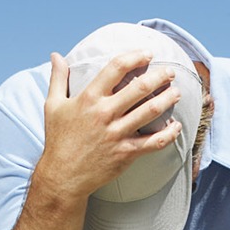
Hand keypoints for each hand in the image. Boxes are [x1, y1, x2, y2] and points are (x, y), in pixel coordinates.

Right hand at [37, 50, 185, 202]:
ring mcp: (117, 133)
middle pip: (140, 88)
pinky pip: (154, 142)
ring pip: (150, 111)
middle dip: (159, 76)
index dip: (135, 57)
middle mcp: (105, 113)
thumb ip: (58, 78)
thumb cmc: (59, 139)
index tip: (147, 54)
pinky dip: (169, 134)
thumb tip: (55, 55)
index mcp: (89, 98)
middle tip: (170, 72)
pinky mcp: (126, 153)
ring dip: (167, 99)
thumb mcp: (53, 105)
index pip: (116, 68)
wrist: (63, 175)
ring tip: (176, 92)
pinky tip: (176, 126)